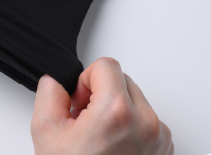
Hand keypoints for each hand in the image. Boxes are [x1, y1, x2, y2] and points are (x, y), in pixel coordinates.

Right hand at [31, 57, 173, 154]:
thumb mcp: (46, 131)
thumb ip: (49, 91)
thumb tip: (58, 80)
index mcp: (117, 113)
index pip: (106, 65)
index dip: (85, 79)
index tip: (80, 100)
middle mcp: (146, 123)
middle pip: (121, 79)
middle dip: (100, 92)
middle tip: (85, 119)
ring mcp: (159, 138)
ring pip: (134, 97)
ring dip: (115, 108)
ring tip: (98, 134)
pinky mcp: (164, 149)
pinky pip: (145, 118)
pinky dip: (128, 123)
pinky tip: (112, 144)